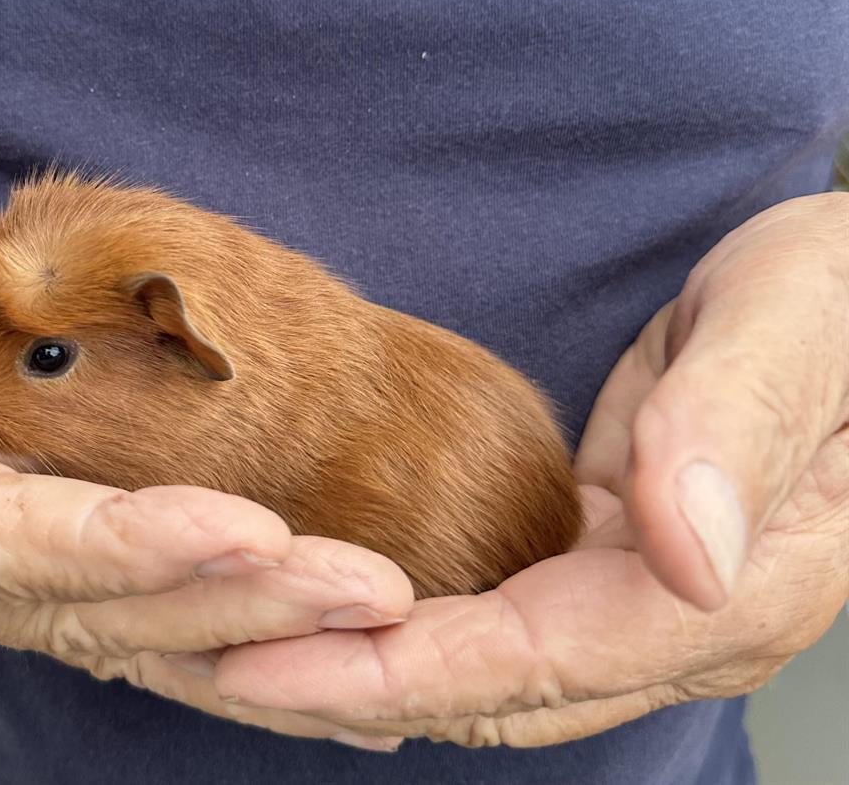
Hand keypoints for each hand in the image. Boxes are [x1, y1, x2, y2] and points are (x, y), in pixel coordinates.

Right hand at [0, 196, 413, 745]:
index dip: (120, 545)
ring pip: (153, 627)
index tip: (246, 527)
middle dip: (242, 604)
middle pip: (108, 610)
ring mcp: (15, 571)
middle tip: (374, 590)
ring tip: (391, 618)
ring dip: (272, 630)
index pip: (10, 548)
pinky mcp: (60, 552)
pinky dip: (253, 634)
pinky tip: (350, 657)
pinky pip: (163, 607)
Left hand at [187, 193, 848, 748]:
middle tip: (202, 660)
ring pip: (487, 666)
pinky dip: (409, 625)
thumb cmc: (837, 300)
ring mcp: (644, 596)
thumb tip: (686, 555)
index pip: (535, 656)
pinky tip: (331, 607)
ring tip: (234, 647)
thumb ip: (737, 430)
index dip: (394, 670)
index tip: (263, 665)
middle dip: (345, 685)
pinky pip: (497, 617)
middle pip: (493, 686)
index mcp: (739, 585)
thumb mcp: (796, 326)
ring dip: (361, 666)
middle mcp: (684, 619)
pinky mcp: (606, 558)